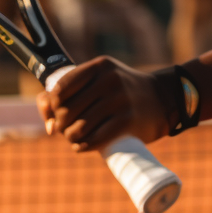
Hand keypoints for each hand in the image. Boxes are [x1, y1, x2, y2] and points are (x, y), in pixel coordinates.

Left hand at [36, 56, 169, 151]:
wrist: (162, 98)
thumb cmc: (121, 91)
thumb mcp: (100, 80)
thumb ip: (70, 94)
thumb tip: (48, 125)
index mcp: (100, 66)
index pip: (61, 88)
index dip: (52, 105)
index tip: (58, 111)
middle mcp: (109, 80)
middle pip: (67, 111)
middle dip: (62, 124)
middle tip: (67, 128)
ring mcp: (119, 100)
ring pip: (79, 128)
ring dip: (71, 138)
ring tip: (74, 138)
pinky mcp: (127, 121)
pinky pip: (94, 139)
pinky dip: (83, 146)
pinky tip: (83, 145)